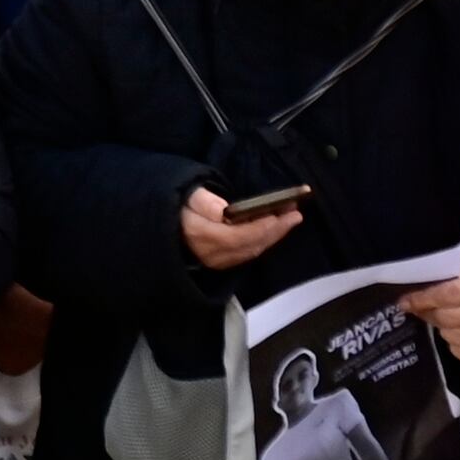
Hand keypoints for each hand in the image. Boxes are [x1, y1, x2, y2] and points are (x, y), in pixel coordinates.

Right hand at [180, 185, 303, 270]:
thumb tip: (224, 211)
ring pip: (251, 251)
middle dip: (276, 230)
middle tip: (295, 215)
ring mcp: (217, 261)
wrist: (164, 227)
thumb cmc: (178, 206)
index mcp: (203, 235)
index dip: (262, 227)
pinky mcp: (221, 263)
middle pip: (251, 244)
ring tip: (290, 220)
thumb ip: (204, 202)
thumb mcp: (186, 196)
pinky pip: (247, 254)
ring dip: (273, 236)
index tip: (281, 214)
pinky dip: (263, 242)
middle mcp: (212, 253)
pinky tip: (273, 232)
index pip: (239, 235)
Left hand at [407, 269, 459, 369]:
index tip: (404, 302)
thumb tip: (419, 290)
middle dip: (430, 313)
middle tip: (426, 309)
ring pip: (447, 335)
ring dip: (445, 327)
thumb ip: (454, 282)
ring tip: (457, 319)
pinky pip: (457, 350)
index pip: (446, 294)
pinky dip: (456, 342)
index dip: (423, 299)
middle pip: (443, 317)